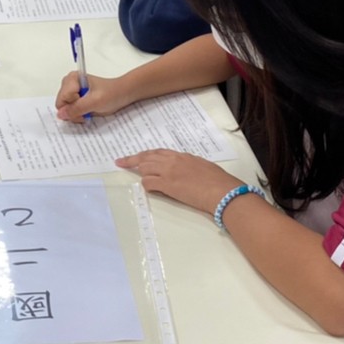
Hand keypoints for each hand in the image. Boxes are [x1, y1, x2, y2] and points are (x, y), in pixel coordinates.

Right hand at [55, 71, 133, 120]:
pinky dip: (79, 114)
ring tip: (90, 109)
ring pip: (65, 110)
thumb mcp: (95, 102)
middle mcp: (69, 83)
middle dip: (75, 111)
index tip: (87, 105)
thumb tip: (61, 114)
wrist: (122, 94)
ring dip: (77, 114)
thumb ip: (77, 108)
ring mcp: (72, 91)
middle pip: (62, 105)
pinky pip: (70, 111)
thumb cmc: (111, 94)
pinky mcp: (76, 99)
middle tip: (89, 109)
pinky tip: (88, 111)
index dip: (74, 107)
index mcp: (71, 79)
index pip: (62, 100)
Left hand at [115, 150, 241, 216]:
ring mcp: (169, 172)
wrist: (222, 190)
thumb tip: (184, 171)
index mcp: (182, 156)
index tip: (136, 155)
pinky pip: (149, 183)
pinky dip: (147, 186)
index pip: (158, 152)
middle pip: (147, 157)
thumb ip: (190, 166)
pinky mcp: (167, 184)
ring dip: (141, 174)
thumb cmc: (218, 181)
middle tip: (120, 162)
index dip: (146, 154)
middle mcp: (173, 161)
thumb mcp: (203, 167)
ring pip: (145, 168)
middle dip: (132, 160)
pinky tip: (150, 189)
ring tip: (137, 177)